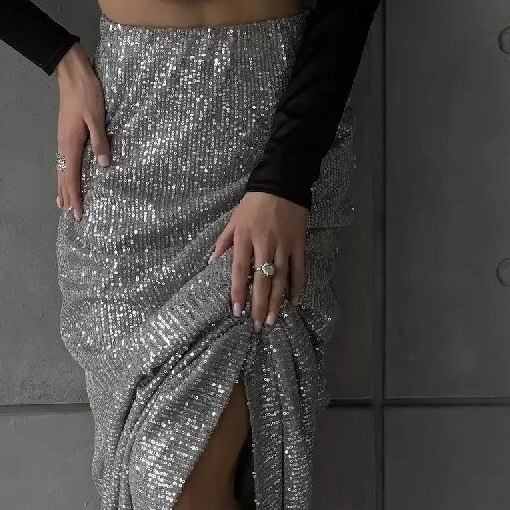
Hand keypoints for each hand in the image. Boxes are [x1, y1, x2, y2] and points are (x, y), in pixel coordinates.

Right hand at [54, 43, 110, 220]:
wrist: (72, 76)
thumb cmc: (87, 95)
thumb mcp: (97, 118)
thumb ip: (100, 141)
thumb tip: (103, 165)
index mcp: (71, 144)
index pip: (72, 177)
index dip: (75, 196)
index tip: (77, 213)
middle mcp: (63, 145)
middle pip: (63, 177)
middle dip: (67, 196)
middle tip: (70, 214)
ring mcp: (62, 139)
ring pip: (61, 169)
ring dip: (62, 187)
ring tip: (62, 202)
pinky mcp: (64, 134)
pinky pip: (63, 160)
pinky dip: (63, 173)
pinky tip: (66, 174)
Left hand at [208, 191, 308, 330]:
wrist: (282, 183)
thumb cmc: (253, 203)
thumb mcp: (233, 219)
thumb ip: (223, 242)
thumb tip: (210, 263)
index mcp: (245, 237)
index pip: (239, 270)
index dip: (238, 292)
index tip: (236, 311)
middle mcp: (264, 243)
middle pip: (262, 279)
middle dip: (259, 304)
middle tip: (258, 325)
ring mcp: (284, 244)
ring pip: (281, 278)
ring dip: (277, 301)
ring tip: (273, 320)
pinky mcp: (299, 243)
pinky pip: (299, 268)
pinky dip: (298, 285)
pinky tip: (295, 301)